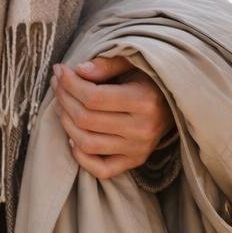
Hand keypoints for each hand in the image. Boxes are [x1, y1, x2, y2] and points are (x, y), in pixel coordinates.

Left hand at [49, 54, 173, 179]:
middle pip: (86, 119)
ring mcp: (138, 149)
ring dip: (65, 122)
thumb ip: (106, 65)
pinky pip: (101, 169)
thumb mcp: (132, 63)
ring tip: (61, 104)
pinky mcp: (135, 162)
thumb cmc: (148, 79)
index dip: (69, 83)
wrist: (174, 103)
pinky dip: (81, 156)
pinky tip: (72, 137)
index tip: (59, 70)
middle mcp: (142, 129)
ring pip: (87, 143)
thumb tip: (79, 71)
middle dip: (63, 98)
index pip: (93, 97)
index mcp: (143, 101)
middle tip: (57, 83)